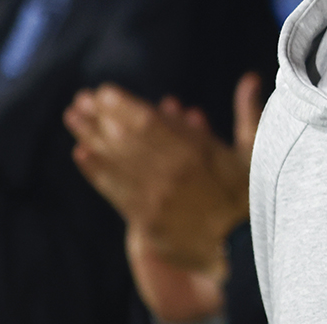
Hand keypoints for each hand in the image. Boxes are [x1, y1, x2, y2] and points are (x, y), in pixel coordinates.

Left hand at [64, 73, 263, 321]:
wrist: (244, 249)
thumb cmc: (253, 195)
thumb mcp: (255, 149)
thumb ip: (247, 110)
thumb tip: (250, 77)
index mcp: (197, 150)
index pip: (148, 121)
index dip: (121, 105)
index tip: (102, 91)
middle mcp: (171, 171)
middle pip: (125, 139)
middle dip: (99, 117)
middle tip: (79, 101)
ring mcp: (156, 198)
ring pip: (115, 162)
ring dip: (90, 138)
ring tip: (71, 119)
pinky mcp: (147, 221)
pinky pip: (115, 192)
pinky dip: (96, 172)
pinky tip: (81, 154)